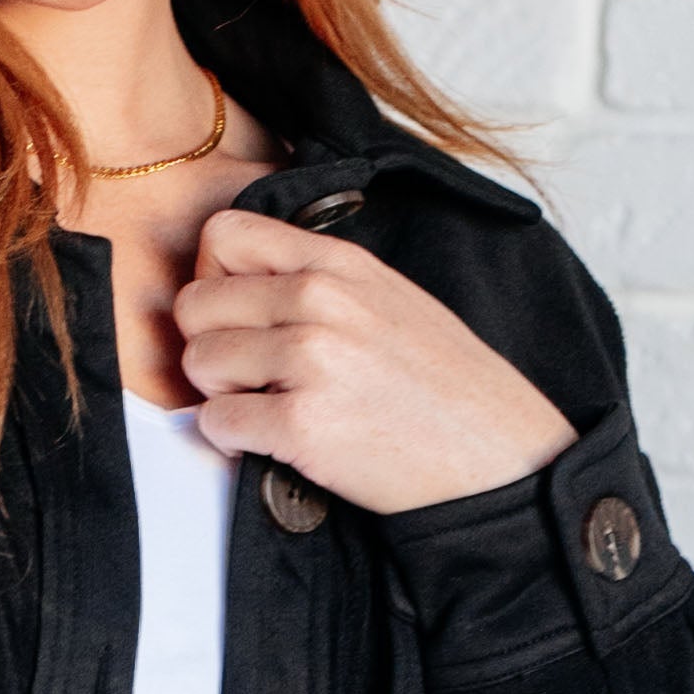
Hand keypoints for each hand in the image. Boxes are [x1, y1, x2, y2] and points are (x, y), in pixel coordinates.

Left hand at [172, 208, 574, 518]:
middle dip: (210, 345)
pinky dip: (232, 441)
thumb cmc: (448, 391)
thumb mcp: (392, 303)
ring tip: (267, 409)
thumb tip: (248, 288)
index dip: (211, 277)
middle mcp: (321, 300)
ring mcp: (312, 360)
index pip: (225, 233)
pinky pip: (216, 423)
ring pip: (198, 362)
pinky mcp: (304, 425)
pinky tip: (274, 444)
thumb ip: (322, 284)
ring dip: (219, 394)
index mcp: (340, 263)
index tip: (234, 316)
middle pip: (195, 303)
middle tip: (248, 378)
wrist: (499, 460)